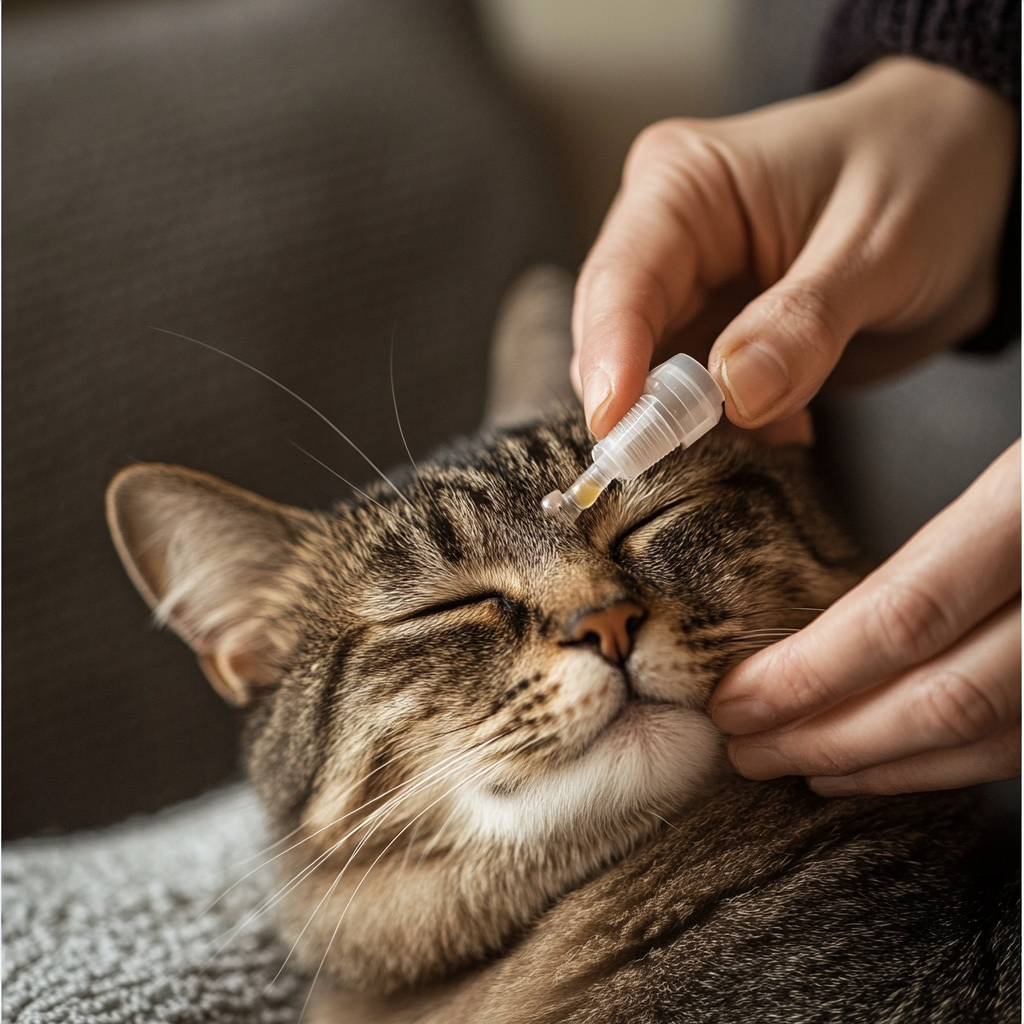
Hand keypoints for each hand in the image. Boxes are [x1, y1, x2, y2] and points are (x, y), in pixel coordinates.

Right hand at [572, 57, 1017, 439]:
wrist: (974, 178)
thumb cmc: (926, 169)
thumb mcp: (879, 243)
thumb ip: (805, 324)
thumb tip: (734, 394)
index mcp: (685, 186)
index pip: (621, 278)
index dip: (609, 355)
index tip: (616, 425)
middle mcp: (669, 242)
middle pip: (616, 339)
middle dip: (642, 405)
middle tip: (674, 459)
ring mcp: (691, 296)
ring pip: (649, 382)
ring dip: (688, 428)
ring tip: (763, 435)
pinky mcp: (716, 341)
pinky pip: (696, 405)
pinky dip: (729, 434)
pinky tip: (786, 429)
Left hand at [708, 440, 1019, 794]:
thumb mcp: (1018, 447)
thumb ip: (952, 524)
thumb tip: (828, 613)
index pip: (906, 614)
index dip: (810, 672)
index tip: (736, 696)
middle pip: (944, 695)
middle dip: (827, 734)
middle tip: (745, 746)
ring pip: (994, 734)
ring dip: (883, 763)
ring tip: (798, 762)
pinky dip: (956, 760)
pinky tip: (891, 760)